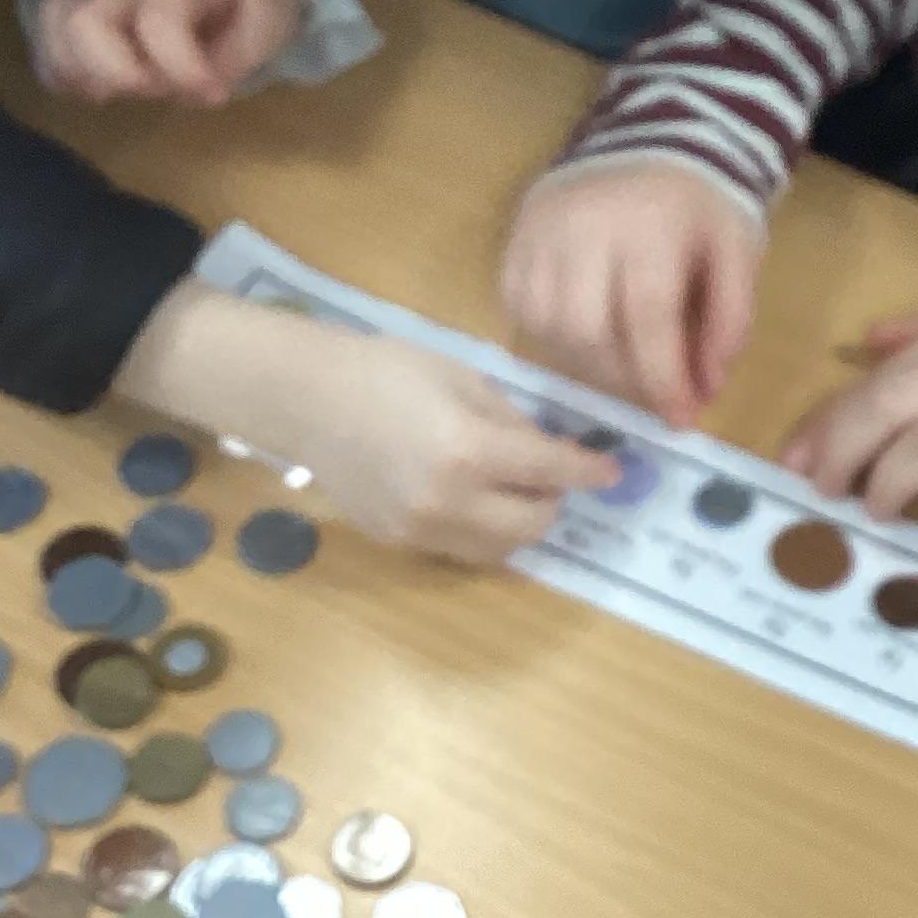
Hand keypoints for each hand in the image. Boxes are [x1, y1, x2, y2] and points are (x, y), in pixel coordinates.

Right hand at [34, 0, 305, 108]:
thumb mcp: (272, 19)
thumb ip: (239, 56)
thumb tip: (201, 90)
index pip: (160, 17)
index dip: (179, 67)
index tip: (212, 94)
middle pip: (85, 18)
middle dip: (115, 72)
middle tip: (153, 91)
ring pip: (54, 24)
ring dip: (79, 72)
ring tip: (117, 93)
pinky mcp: (87, 19)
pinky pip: (48, 41)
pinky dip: (61, 73)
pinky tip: (96, 90)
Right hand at [116, 284, 598, 566]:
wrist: (305, 398)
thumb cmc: (385, 368)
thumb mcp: (461, 376)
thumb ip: (510, 419)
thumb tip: (547, 449)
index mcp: (469, 448)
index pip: (550, 471)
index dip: (588, 470)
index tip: (611, 470)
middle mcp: (449, 500)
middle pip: (533, 523)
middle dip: (554, 500)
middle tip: (554, 475)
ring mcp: (421, 529)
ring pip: (500, 549)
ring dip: (521, 523)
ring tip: (518, 490)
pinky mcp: (398, 543)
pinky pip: (461, 550)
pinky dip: (482, 531)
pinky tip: (475, 499)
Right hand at [501, 159, 763, 427]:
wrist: (644, 144)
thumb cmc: (694, 207)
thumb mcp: (735, 251)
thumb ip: (729, 319)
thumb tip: (706, 390)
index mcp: (648, 223)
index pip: (648, 318)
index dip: (663, 379)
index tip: (680, 421)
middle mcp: (583, 226)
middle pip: (588, 331)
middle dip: (623, 378)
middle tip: (652, 390)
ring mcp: (539, 232)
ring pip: (547, 328)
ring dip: (586, 364)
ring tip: (622, 361)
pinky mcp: (512, 241)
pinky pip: (518, 311)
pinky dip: (550, 338)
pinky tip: (584, 335)